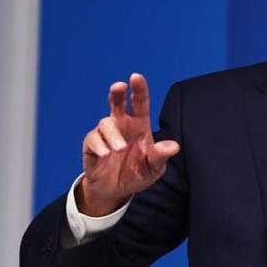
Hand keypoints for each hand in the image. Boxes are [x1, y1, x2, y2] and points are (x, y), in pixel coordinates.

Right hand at [79, 73, 179, 215]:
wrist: (116, 190)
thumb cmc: (138, 173)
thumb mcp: (154, 168)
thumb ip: (161, 156)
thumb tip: (174, 146)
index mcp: (139, 125)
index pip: (140, 103)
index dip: (139, 89)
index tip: (136, 77)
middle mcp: (122, 125)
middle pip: (117, 102)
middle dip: (117, 92)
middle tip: (119, 86)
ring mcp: (106, 134)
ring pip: (105, 123)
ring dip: (113, 135)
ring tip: (119, 149)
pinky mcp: (92, 145)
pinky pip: (93, 139)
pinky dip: (99, 145)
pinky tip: (106, 154)